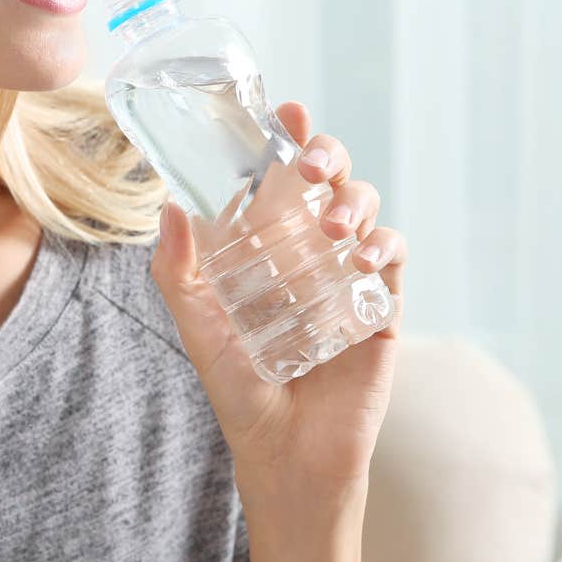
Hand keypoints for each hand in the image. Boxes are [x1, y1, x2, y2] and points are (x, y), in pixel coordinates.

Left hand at [149, 100, 406, 488]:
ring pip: (366, 208)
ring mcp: (348, 275)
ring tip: (332, 230)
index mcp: (268, 245)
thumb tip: (169, 206)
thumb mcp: (198, 330)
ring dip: (354, 202)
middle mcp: (311, 251)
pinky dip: (380, 245)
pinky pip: (392, 256)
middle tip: (309, 163)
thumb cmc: (239, 391)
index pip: (280, 177)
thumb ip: (178, 273)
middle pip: (331, 178)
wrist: (286, 455)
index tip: (285, 107)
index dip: (287, 137)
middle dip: (327, 154)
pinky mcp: (379, 306)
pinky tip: (358, 262)